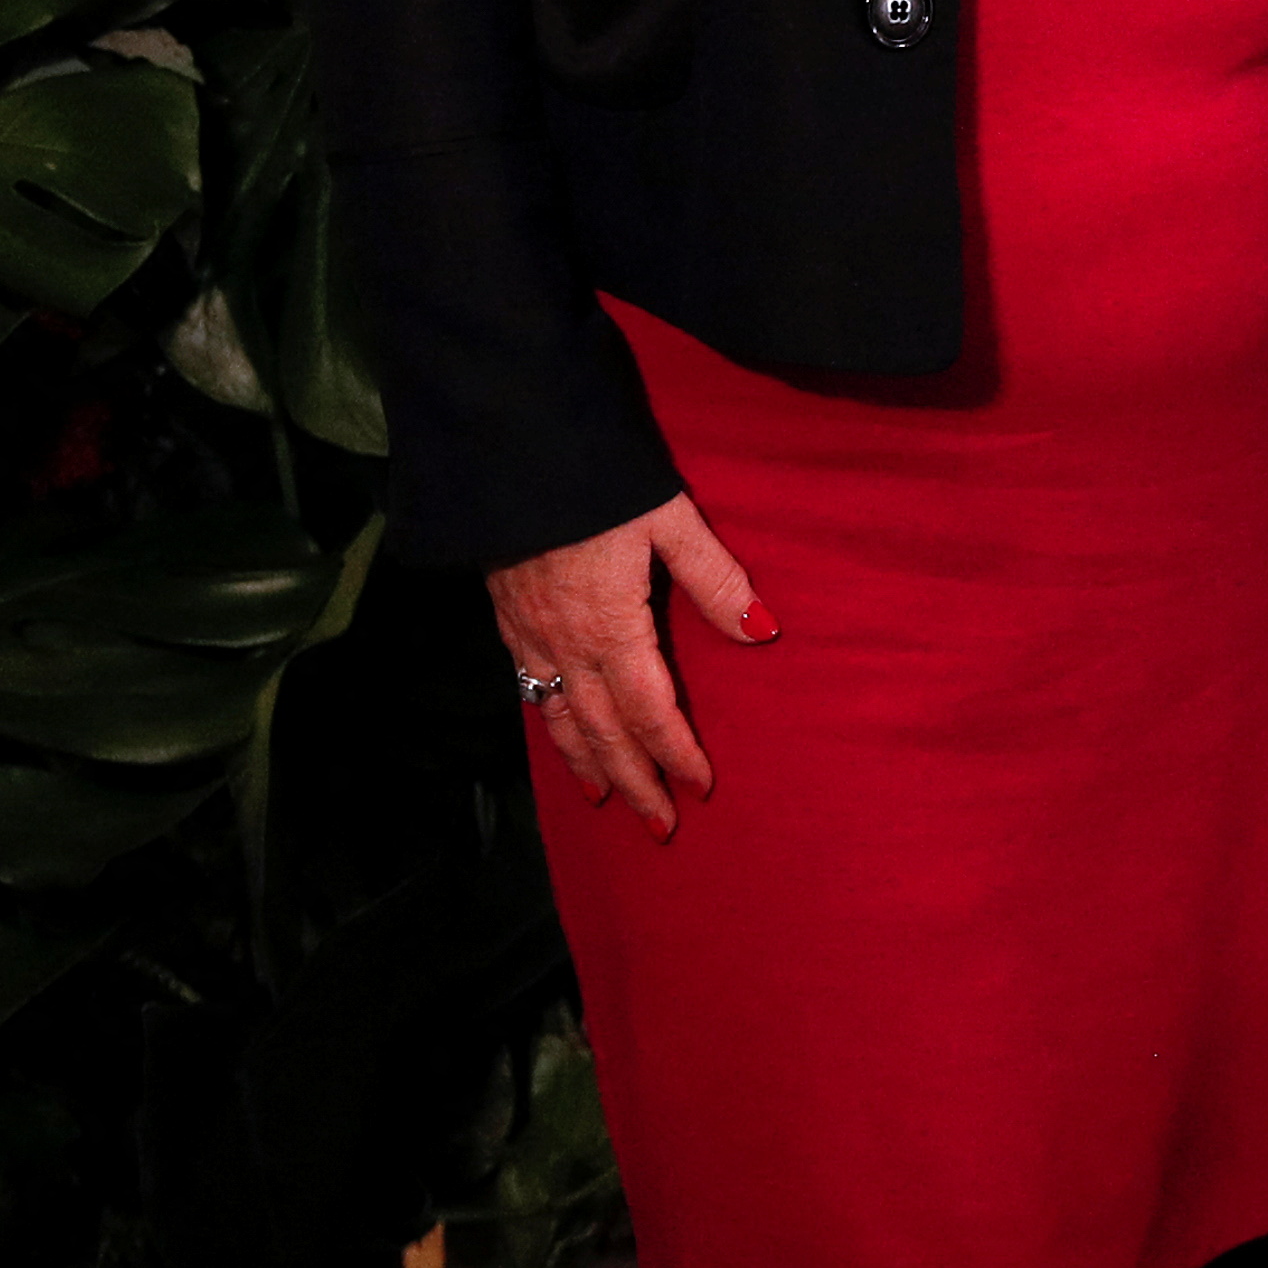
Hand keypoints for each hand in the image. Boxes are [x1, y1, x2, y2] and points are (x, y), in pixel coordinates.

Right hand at [487, 492, 768, 837]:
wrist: (510, 441)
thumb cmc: (600, 475)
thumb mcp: (668, 517)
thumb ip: (714, 578)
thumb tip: (762, 633)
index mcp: (612, 626)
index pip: (650, 710)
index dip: (676, 752)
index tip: (701, 787)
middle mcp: (566, 642)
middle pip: (603, 730)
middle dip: (634, 780)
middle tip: (659, 826)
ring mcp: (530, 632)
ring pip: (558, 716)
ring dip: (586, 762)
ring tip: (606, 798)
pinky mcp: (505, 614)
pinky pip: (527, 687)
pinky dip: (547, 722)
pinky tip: (556, 729)